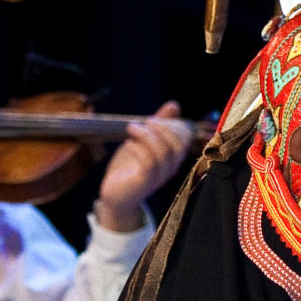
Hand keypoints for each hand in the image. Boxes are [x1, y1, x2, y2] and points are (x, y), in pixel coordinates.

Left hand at [94, 103, 191, 232]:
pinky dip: (138, 149)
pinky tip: (128, 145)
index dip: (173, 124)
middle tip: (146, 121)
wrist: (115, 194)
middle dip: (163, 128)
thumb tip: (175, 105)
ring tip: (131, 128)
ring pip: (162, 153)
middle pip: (178, 145)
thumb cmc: (130, 167)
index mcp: (173, 157)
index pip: (185, 138)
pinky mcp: (144, 183)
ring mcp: (158, 177)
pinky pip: (148, 164)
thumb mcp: (144, 140)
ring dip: (146, 135)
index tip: (155, 119)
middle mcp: (170, 168)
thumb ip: (159, 124)